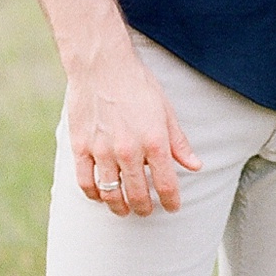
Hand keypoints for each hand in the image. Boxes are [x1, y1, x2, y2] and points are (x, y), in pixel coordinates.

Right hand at [69, 47, 201, 215]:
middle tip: (147, 211)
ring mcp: (102, 151)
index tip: (173, 208)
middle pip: (138, 195)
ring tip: (125, 210)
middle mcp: (129, 150)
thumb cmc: (137, 85)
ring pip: (111, 194)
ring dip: (120, 207)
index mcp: (154, 141)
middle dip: (145, 208)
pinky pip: (85, 182)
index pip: (166, 185)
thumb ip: (179, 143)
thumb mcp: (166, 111)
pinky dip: (94, 195)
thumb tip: (195, 166)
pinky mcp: (80, 147)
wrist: (101, 65)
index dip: (171, 202)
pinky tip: (101, 196)